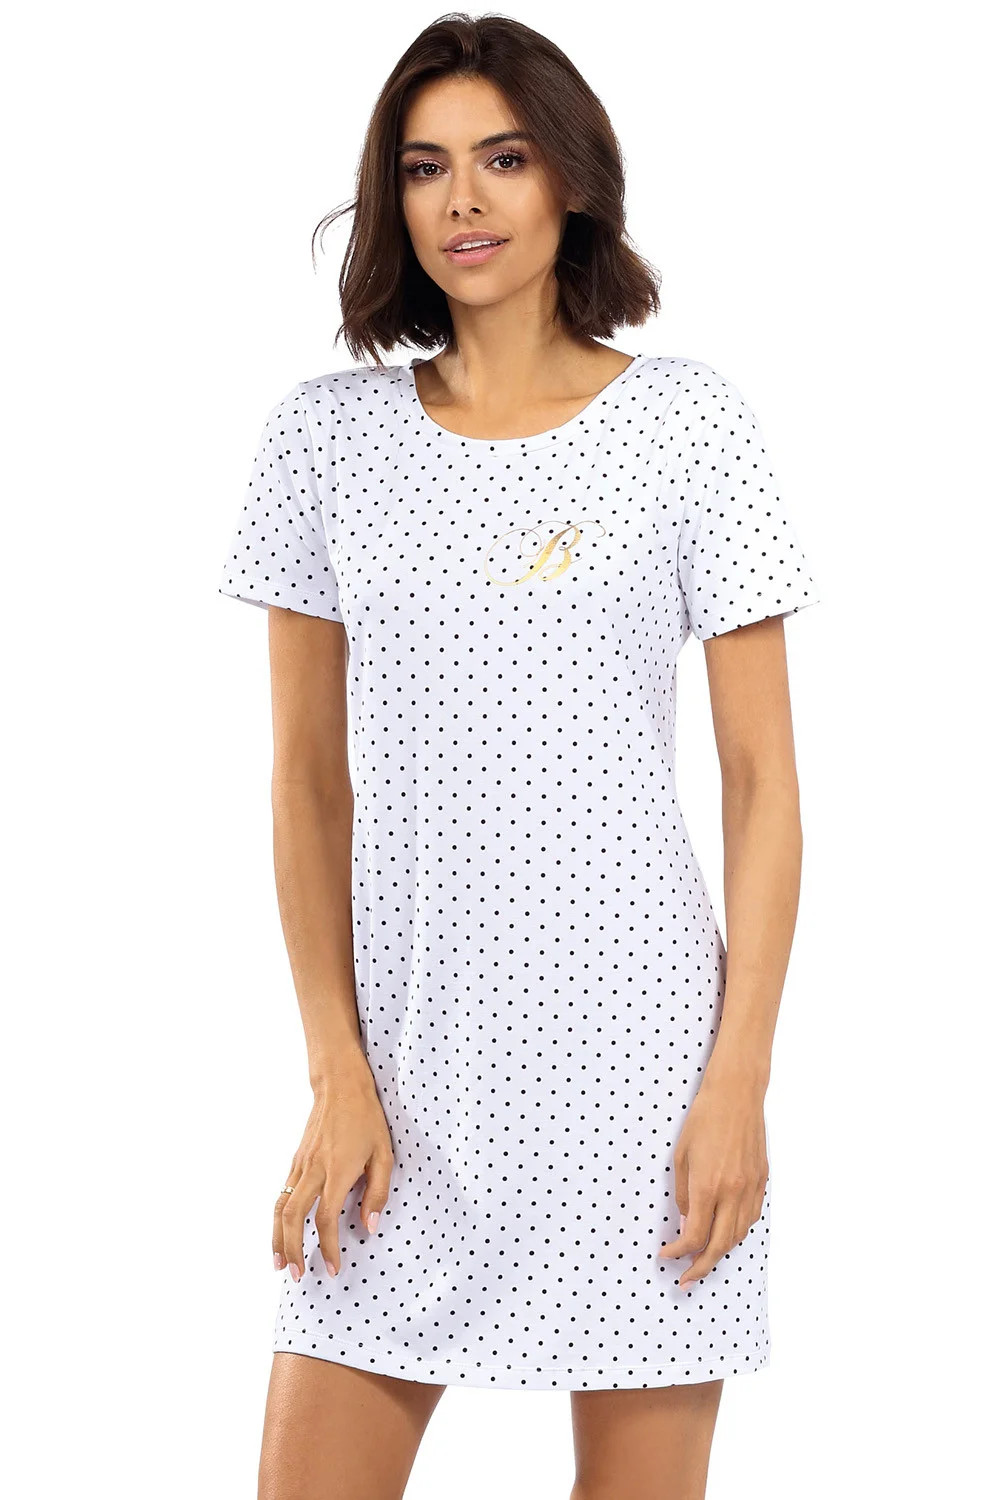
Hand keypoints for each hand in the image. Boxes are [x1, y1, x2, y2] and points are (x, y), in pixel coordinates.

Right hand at [273, 1051, 393, 1279]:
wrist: (340, 1085)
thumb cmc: (367, 1119)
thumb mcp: (384, 1154)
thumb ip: (377, 1193)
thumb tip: (369, 1228)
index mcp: (336, 1170)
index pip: (326, 1218)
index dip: (329, 1248)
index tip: (334, 1269)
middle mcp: (313, 1170)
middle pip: (292, 1217)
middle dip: (292, 1250)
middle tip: (298, 1276)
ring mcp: (300, 1165)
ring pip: (280, 1207)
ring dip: (277, 1239)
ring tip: (280, 1265)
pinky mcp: (296, 1161)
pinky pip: (281, 1195)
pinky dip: (278, 1219)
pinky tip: (281, 1234)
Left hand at [658, 1071, 768, 1288]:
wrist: (736, 1095)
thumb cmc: (704, 1119)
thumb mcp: (681, 1156)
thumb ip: (685, 1194)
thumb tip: (688, 1222)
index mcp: (708, 1186)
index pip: (695, 1236)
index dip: (679, 1252)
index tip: (667, 1255)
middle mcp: (733, 1192)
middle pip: (720, 1246)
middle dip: (701, 1267)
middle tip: (686, 1278)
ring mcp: (751, 1188)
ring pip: (739, 1235)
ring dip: (721, 1251)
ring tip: (704, 1258)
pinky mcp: (762, 1181)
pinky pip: (751, 1217)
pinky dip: (738, 1231)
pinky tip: (726, 1232)